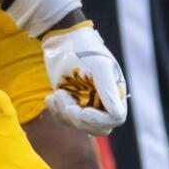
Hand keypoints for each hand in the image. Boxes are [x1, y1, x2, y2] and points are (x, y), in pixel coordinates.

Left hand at [39, 19, 127, 133]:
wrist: (61, 40)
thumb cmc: (84, 49)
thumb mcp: (99, 67)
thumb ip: (108, 90)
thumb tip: (117, 115)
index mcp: (116, 92)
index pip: (115, 118)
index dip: (99, 120)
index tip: (83, 111)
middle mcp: (104, 100)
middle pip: (98, 127)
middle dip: (79, 119)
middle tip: (65, 102)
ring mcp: (87, 103)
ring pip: (79, 125)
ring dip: (64, 113)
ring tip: (56, 94)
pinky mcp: (71, 104)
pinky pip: (64, 119)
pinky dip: (56, 111)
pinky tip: (51, 97)